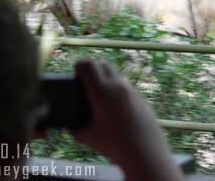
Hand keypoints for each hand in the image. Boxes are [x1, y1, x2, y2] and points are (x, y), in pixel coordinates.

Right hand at [73, 59, 182, 180]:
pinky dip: (114, 88)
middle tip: (83, 83)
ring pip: (115, 73)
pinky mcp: (139, 96)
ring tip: (96, 95)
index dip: (78, 66)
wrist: (145, 150)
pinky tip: (111, 105)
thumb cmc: (115, 144)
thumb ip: (74, 128)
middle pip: (103, 63)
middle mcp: (118, 86)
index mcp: (102, 92)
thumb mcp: (88, 137)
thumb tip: (69, 125)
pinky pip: (124, 85)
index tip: (74, 76)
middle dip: (91, 68)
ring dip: (104, 78)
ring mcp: (131, 90)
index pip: (88, 64)